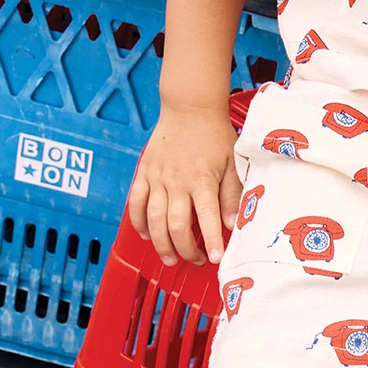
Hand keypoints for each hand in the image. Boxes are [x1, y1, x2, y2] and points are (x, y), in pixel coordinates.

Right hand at [128, 103, 242, 266]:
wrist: (190, 107)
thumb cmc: (214, 135)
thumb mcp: (231, 163)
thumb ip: (232, 195)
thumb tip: (232, 223)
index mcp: (202, 180)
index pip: (206, 218)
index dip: (210, 242)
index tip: (216, 259)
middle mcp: (177, 181)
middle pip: (176, 225)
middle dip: (185, 249)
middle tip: (196, 260)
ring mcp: (158, 178)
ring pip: (153, 219)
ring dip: (161, 243)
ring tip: (170, 258)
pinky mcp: (145, 172)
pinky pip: (135, 202)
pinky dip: (138, 222)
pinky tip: (146, 235)